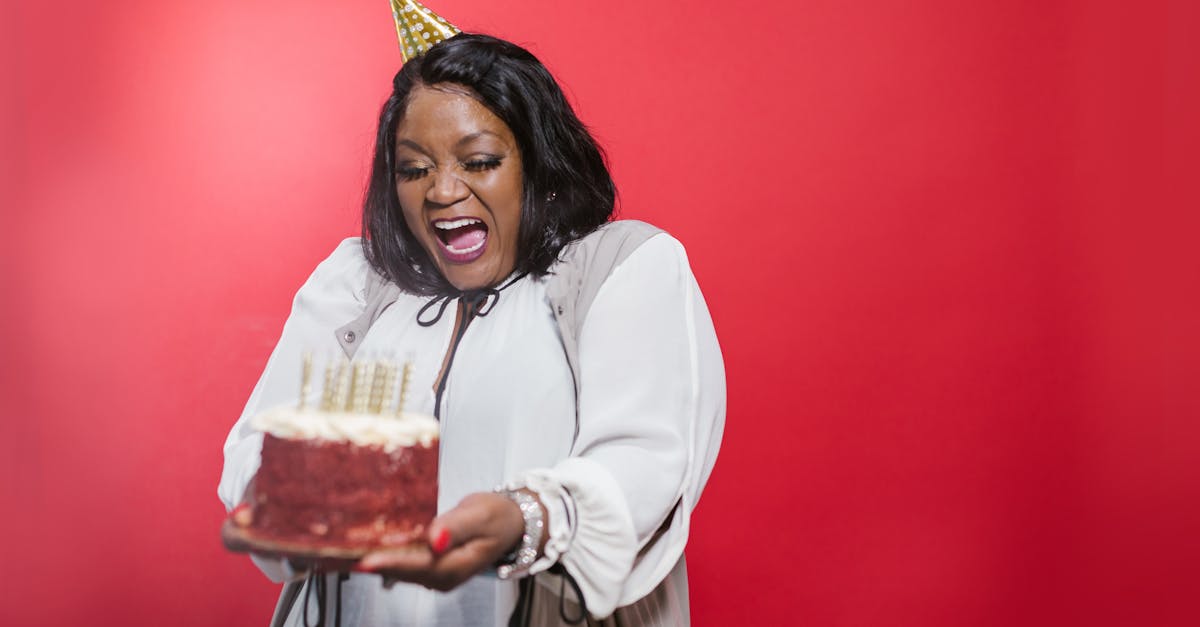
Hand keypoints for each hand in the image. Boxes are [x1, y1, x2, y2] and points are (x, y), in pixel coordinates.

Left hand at [357, 491, 525, 590]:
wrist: (510, 522)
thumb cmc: (497, 515)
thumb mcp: (480, 515)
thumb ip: (456, 527)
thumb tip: (435, 540)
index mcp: (456, 566)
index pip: (418, 566)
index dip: (391, 564)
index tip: (365, 561)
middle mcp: (443, 577)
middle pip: (402, 572)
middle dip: (375, 562)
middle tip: (341, 553)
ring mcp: (436, 574)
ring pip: (400, 569)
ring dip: (377, 559)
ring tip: (347, 548)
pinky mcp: (430, 567)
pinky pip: (404, 563)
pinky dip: (388, 555)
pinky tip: (369, 545)